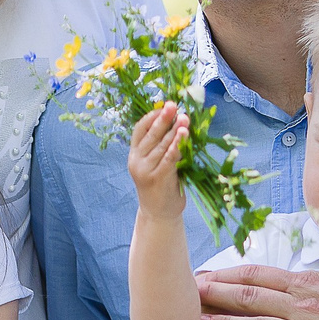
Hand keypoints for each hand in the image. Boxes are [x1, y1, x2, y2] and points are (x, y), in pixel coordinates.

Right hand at [127, 103, 190, 217]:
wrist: (158, 214)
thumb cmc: (161, 185)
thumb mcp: (155, 164)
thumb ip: (160, 147)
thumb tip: (176, 122)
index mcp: (134, 154)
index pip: (139, 129)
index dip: (151, 116)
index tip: (164, 106)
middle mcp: (136, 161)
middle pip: (150, 134)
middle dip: (163, 118)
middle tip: (174, 105)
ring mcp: (145, 170)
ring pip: (161, 145)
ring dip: (174, 130)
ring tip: (184, 118)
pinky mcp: (157, 178)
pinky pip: (169, 158)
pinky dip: (177, 145)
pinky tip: (184, 135)